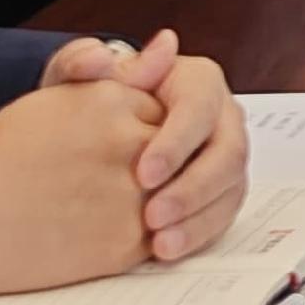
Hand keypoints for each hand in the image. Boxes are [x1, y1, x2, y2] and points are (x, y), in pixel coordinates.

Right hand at [0, 63, 164, 297]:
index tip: (111, 145)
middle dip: (157, 166)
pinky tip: (104, 229)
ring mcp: (130, 195)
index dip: (144, 132)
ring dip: (159, 200)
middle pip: (179, 151)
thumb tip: (170, 43)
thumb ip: (125, 74)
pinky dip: (147, 235)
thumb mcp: (59, 98)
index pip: (170, 108)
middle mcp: (128, 143)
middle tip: (103, 179)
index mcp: (113, 100)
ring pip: (178, 194)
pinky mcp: (123, 243)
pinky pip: (165, 235)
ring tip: (103, 204)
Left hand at [51, 31, 244, 262]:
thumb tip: (115, 54)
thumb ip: (84, 63)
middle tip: (153, 216)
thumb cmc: (78, 106)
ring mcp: (223, 155)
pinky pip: (224, 212)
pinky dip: (198, 233)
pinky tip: (165, 250)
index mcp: (195, 81)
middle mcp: (220, 116)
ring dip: (200, 217)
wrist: (78, 144)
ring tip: (159, 242)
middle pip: (229, 149)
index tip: (143, 173)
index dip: (178, 141)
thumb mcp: (71, 80)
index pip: (200, 105)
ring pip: (233, 185)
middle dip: (194, 187)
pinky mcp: (218, 190)